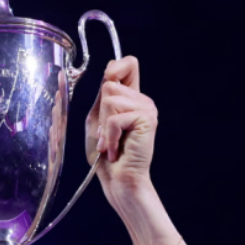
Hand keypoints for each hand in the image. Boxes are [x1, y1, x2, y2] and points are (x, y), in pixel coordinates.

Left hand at [85, 56, 157, 199]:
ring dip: (104, 128)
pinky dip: (109, 137)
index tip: (106, 86)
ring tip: (110, 144)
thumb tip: (110, 69)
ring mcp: (147, 108)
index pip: (129, 63)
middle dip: (100, 113)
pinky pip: (115, 118)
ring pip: (110, 99)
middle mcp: (142, 100)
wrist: (118, 181)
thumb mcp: (97, 121)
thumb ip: (103, 97)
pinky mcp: (146, 119)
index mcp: (132, 98)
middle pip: (109, 83)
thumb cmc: (106, 156)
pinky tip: (116, 150)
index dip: (115, 68)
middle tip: (106, 136)